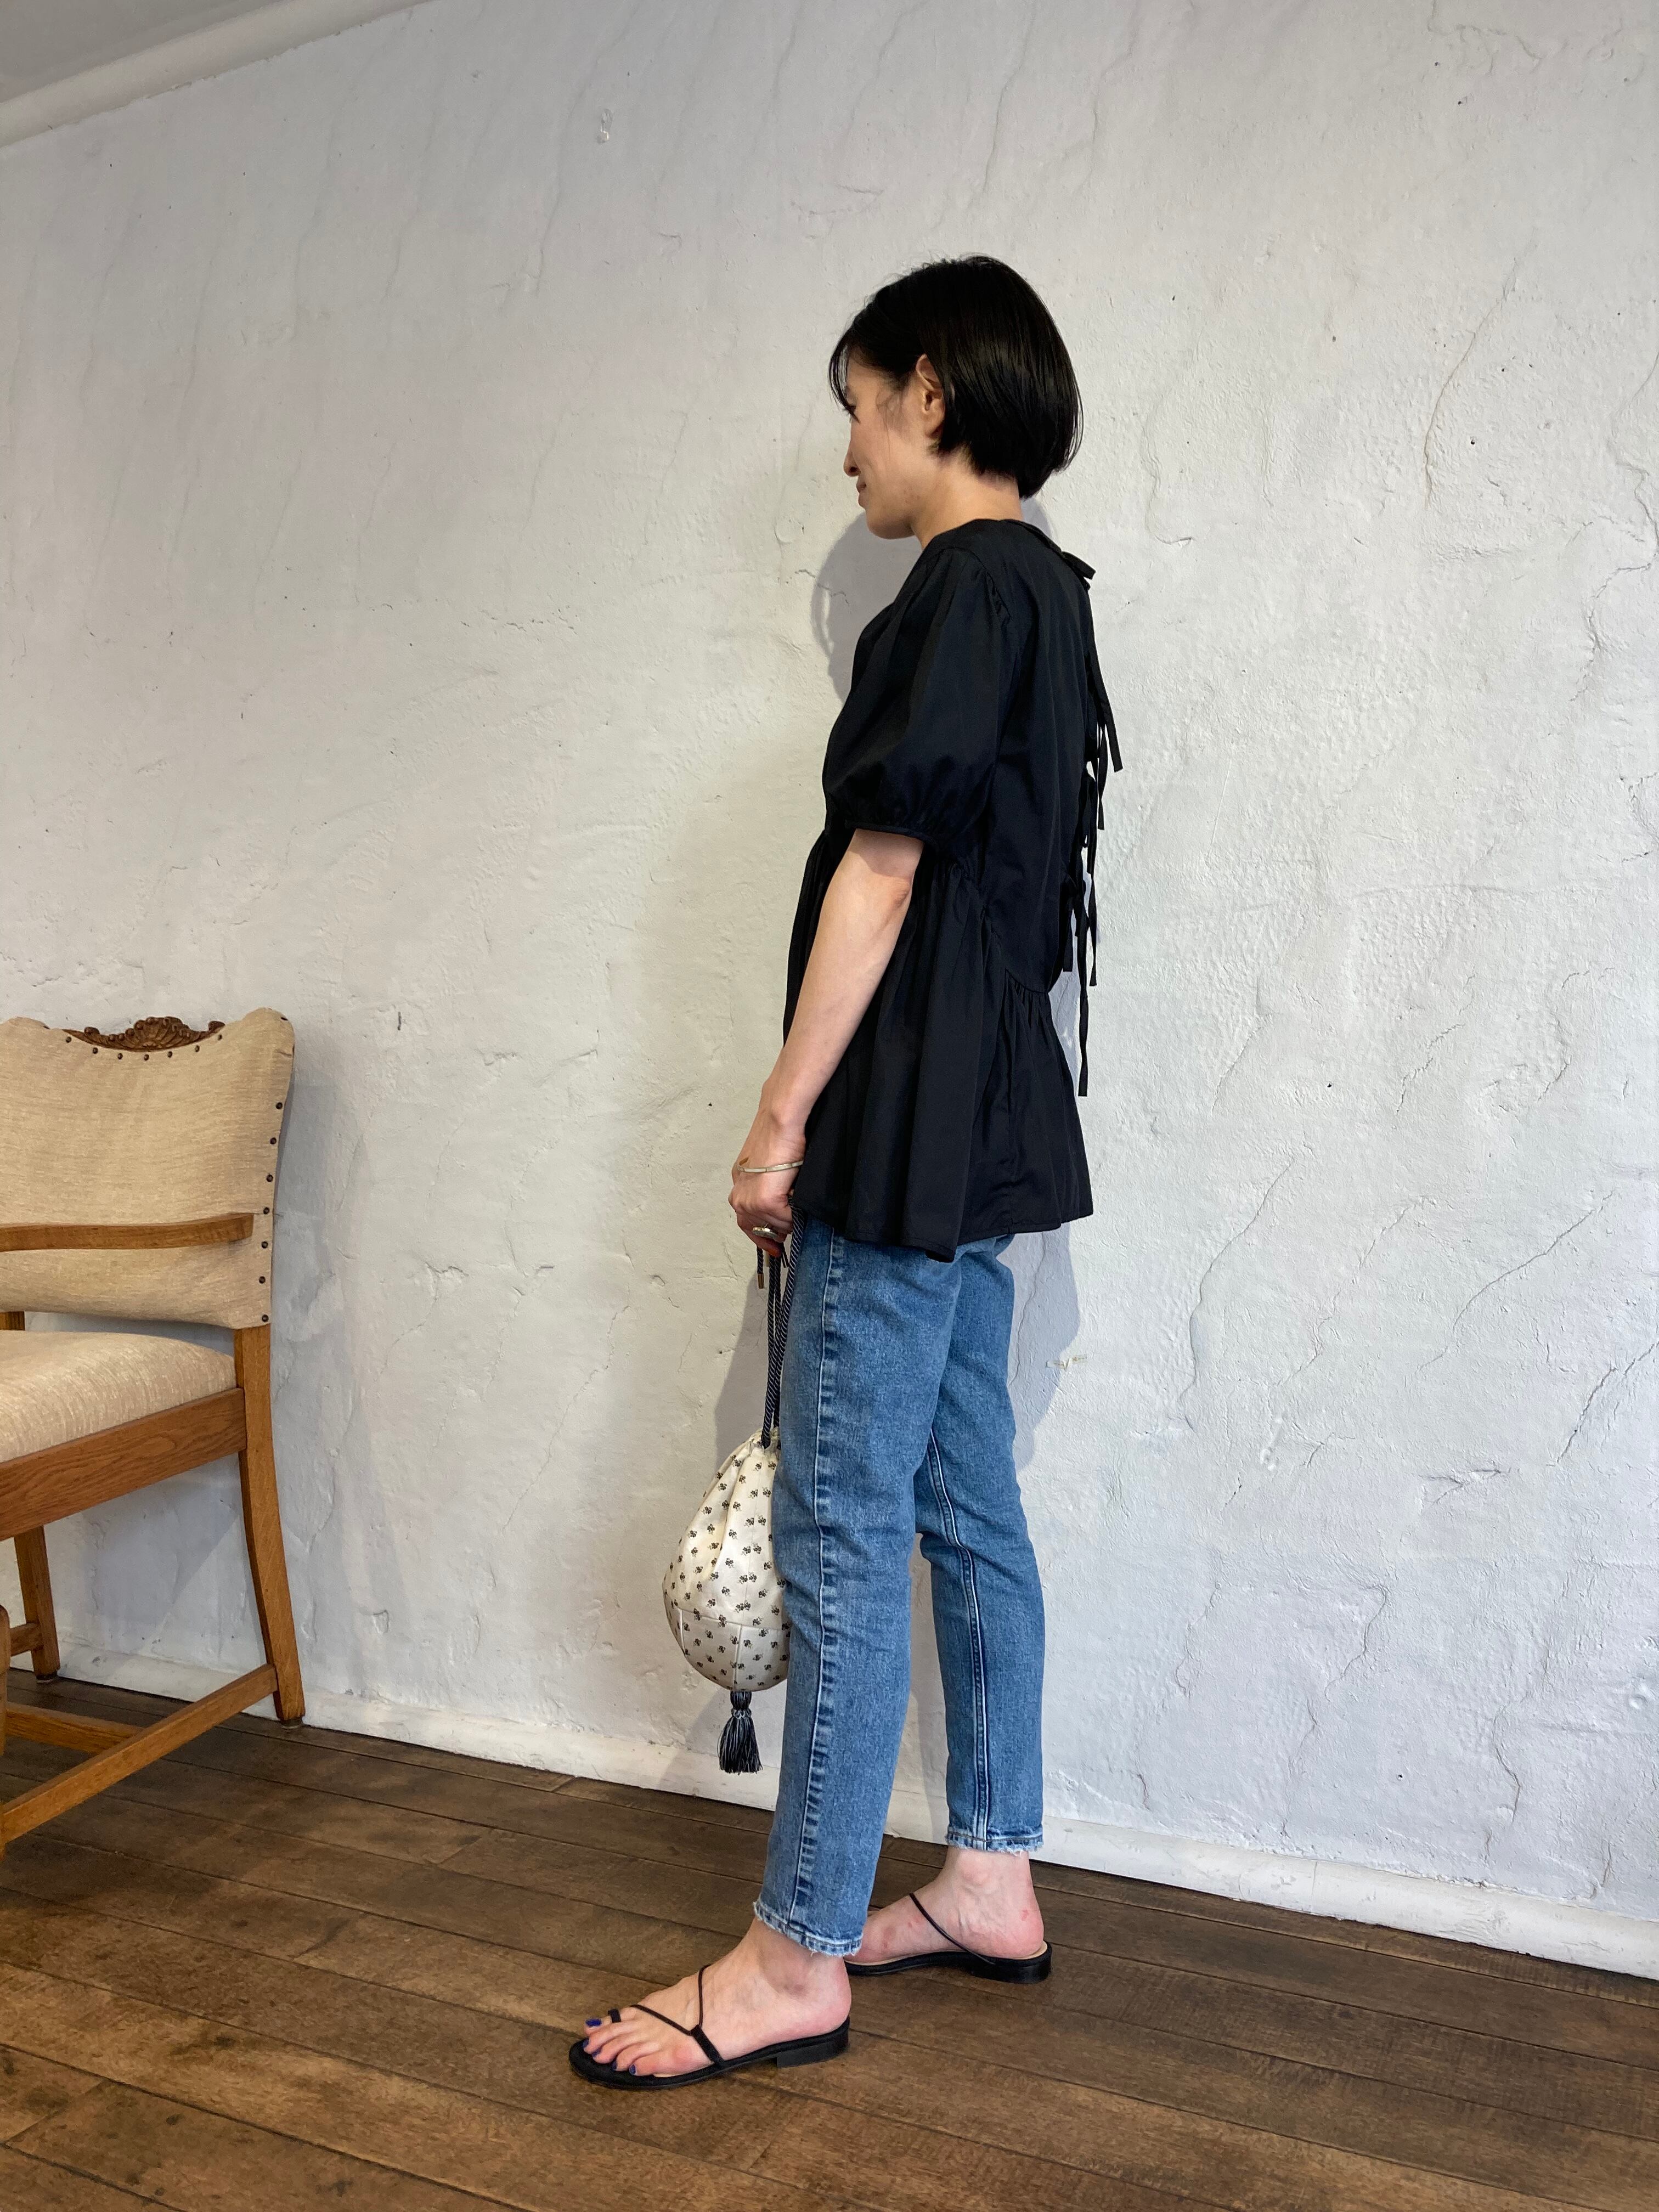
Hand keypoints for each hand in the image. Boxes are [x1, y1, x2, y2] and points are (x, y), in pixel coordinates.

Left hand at [730, 1099, 804, 1257]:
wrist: (780, 1122)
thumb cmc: (779, 1136)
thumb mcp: (768, 1167)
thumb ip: (769, 1188)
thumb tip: (782, 1206)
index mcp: (739, 1187)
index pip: (746, 1222)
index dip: (762, 1237)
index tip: (773, 1248)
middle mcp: (739, 1197)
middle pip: (761, 1227)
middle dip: (777, 1229)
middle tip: (791, 1231)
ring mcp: (750, 1201)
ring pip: (776, 1225)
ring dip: (789, 1219)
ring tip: (799, 1203)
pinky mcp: (765, 1201)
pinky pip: (787, 1219)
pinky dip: (796, 1214)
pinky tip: (801, 1199)